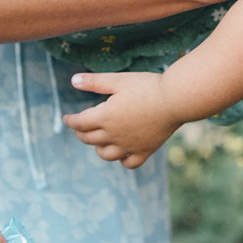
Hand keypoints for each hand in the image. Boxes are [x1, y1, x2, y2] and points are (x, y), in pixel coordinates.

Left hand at [64, 71, 184, 168]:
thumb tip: (73, 80)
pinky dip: (122, 160)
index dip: (71, 121)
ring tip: (99, 141)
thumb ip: (94, 81)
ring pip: (106, 154)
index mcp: (105, 117)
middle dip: (81, 133)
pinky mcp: (145, 150)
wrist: (175, 100)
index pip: (80, 123)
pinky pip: (129, 163)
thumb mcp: (118, 80)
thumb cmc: (147, 86)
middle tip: (80, 128)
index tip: (67, 119)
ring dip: (98, 148)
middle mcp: (114, 135)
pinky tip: (122, 153)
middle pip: (89, 139)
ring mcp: (129, 145)